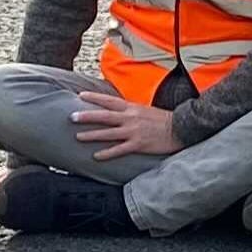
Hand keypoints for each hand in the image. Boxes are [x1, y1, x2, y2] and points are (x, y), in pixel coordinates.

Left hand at [70, 94, 184, 160]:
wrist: (180, 128)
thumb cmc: (162, 120)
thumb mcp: (144, 110)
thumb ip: (129, 111)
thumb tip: (116, 112)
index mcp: (131, 108)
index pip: (109, 101)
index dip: (94, 98)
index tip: (80, 95)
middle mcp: (130, 118)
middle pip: (104, 116)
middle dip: (87, 116)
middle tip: (71, 116)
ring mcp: (133, 131)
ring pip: (108, 133)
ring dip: (92, 135)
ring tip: (78, 137)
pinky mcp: (138, 144)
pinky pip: (119, 149)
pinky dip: (107, 153)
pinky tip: (96, 156)